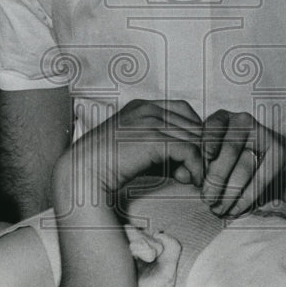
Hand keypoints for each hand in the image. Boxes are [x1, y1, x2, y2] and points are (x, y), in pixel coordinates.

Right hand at [66, 99, 203, 195]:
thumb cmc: (109, 166)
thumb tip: (190, 168)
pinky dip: (196, 167)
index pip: (184, 110)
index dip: (193, 133)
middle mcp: (149, 108)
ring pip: (195, 138)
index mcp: (142, 106)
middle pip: (193, 124)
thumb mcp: (139, 150)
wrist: (85, 172)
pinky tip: (192, 181)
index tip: (191, 156)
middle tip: (195, 172)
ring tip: (194, 179)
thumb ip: (164, 153)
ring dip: (200, 161)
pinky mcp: (154, 139)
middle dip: (200, 149)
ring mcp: (151, 121)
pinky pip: (190, 151)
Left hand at [194, 109, 285, 216]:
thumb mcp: (210, 155)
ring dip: (229, 192)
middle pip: (229, 150)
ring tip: (218, 209)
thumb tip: (181, 175)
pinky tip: (234, 209)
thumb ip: (195, 162)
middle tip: (207, 200)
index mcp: (223, 118)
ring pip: (244, 167)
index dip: (205, 149)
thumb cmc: (229, 159)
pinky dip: (245, 198)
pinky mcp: (279, 152)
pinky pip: (260, 179)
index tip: (198, 170)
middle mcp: (244, 121)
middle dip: (216, 178)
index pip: (211, 129)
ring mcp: (264, 135)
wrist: (267, 158)